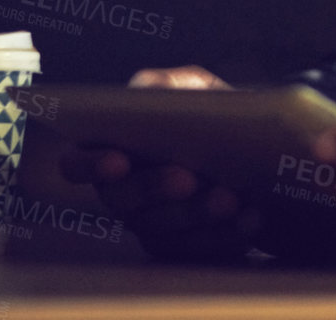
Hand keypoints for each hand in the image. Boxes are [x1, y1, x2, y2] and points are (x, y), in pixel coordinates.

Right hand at [57, 65, 255, 259]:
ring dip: (196, 213)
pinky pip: (197, 249)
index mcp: (112, 148)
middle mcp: (122, 193)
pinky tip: (250, 217)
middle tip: (188, 178)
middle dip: (154, 187)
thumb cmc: (211, 114)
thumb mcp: (193, 89)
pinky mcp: (183, 248)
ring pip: (162, 228)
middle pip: (122, 199)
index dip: (89, 165)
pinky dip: (225, 234)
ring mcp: (150, 225)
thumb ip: (166, 85)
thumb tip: (146, 89)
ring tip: (230, 198)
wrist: (259, 151)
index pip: (77, 164)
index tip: (118, 161)